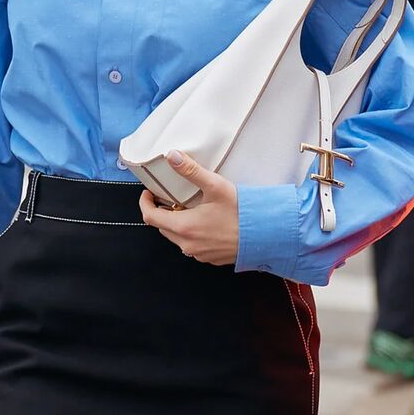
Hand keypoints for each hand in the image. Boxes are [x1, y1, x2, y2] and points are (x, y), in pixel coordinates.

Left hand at [139, 150, 239, 265]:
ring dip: (178, 223)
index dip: (145, 203)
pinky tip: (206, 222)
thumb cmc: (243, 213)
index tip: (149, 193)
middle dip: (163, 212)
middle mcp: (188, 245)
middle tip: (170, 197)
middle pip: (163, 228)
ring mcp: (199, 254)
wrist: (268, 235)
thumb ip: (191, 171)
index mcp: (184, 227)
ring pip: (177, 238)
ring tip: (190, 208)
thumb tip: (172, 156)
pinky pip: (193, 245)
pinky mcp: (211, 258)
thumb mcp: (215, 186)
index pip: (150, 217)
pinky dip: (192, 234)